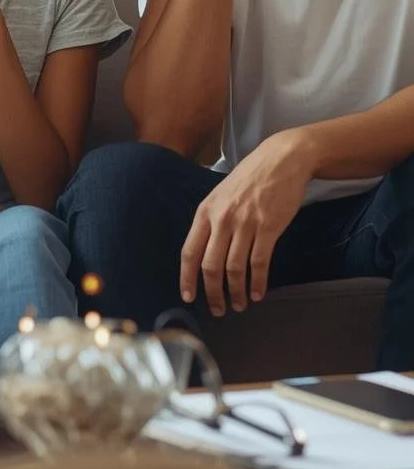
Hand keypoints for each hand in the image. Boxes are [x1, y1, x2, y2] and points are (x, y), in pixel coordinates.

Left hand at [180, 131, 313, 314]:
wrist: (282, 159)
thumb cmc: (251, 178)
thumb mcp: (221, 193)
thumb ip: (212, 219)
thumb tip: (204, 250)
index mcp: (206, 210)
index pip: (189, 251)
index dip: (187, 278)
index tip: (188, 297)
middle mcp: (222, 218)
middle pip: (210, 265)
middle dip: (212, 293)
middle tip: (218, 309)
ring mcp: (245, 223)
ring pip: (234, 268)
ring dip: (236, 292)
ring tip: (239, 304)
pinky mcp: (268, 227)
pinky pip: (259, 262)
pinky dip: (257, 282)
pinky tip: (257, 293)